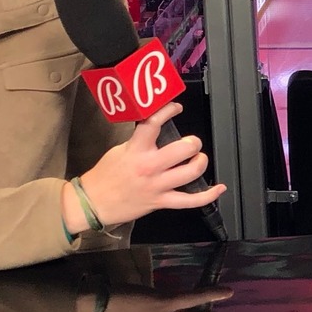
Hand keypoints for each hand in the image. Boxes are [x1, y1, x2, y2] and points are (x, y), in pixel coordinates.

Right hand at [72, 103, 226, 230]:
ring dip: (201, 162)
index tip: (176, 107)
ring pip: (191, 172)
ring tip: (198, 158)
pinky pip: (190, 201)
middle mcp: (149, 166)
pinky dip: (208, 195)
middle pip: (183, 148)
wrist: (93, 203)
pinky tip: (218, 188)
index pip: (154, 123)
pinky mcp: (161, 202)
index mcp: (136, 150)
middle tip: (191, 143)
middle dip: (193, 143)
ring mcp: (157, 185)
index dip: (168, 111)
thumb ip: (139, 140)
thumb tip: (156, 128)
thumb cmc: (104, 177)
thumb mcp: (119, 150)